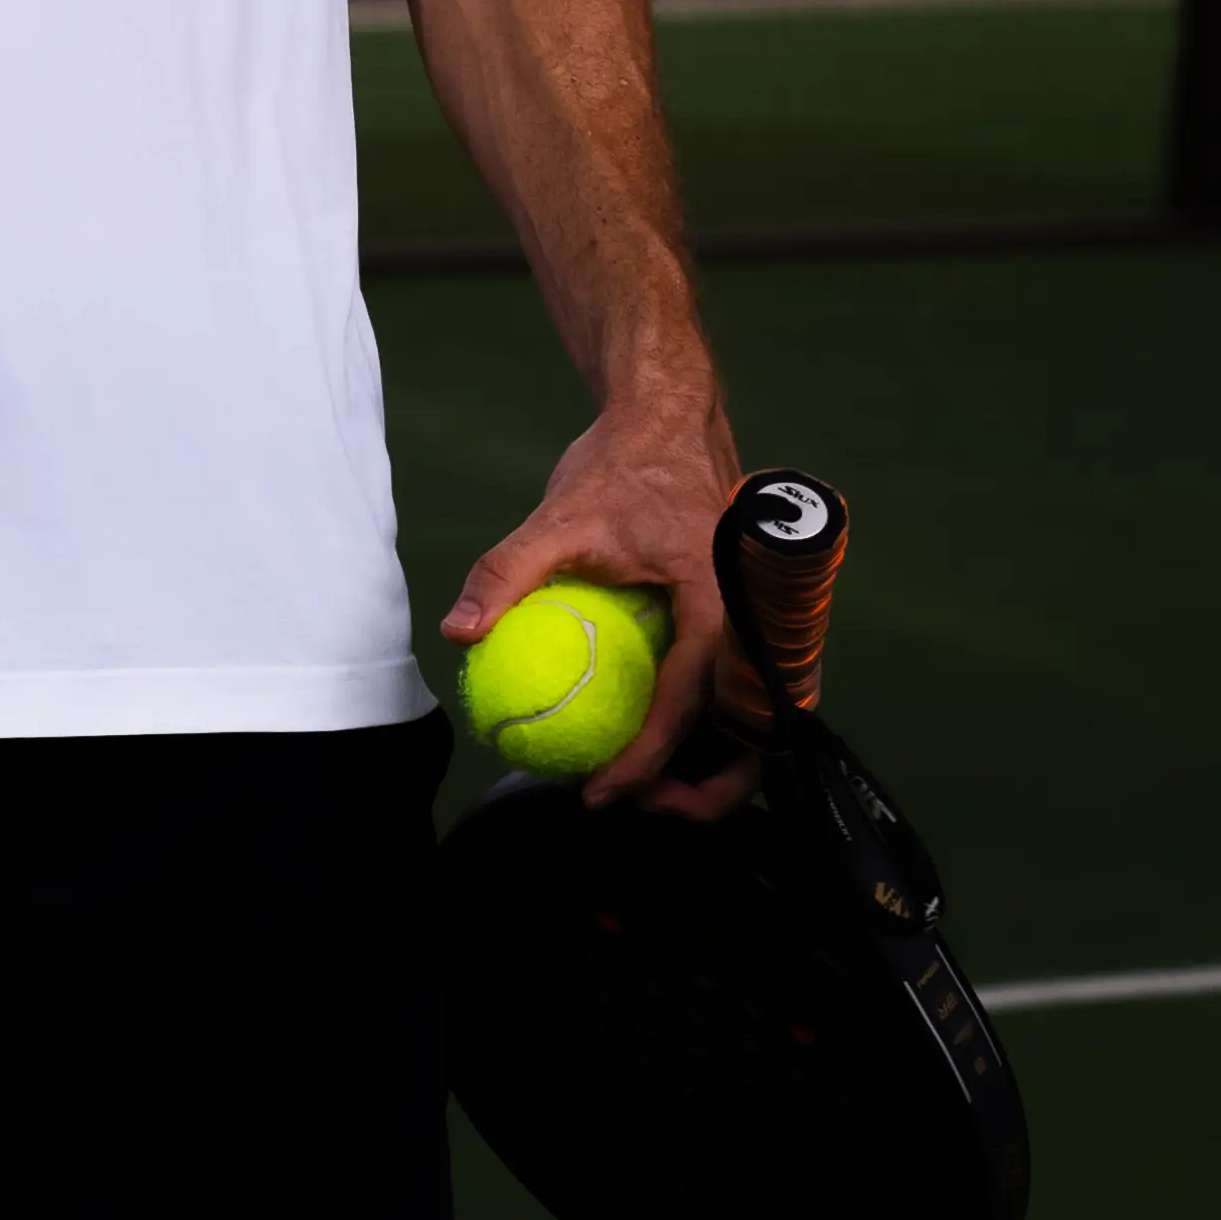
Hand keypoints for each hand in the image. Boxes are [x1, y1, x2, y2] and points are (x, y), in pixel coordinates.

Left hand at [442, 384, 756, 820]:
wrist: (669, 414)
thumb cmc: (622, 465)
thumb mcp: (558, 517)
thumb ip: (507, 573)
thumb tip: (459, 631)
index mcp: (721, 598)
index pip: (690, 699)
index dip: (646, 758)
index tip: (598, 791)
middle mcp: (756, 618)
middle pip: (747, 733)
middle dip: (701, 788)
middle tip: (632, 805)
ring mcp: (761, 622)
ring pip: (750, 720)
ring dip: (707, 763)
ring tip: (642, 784)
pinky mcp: (750, 623)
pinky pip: (734, 690)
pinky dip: (703, 726)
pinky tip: (647, 733)